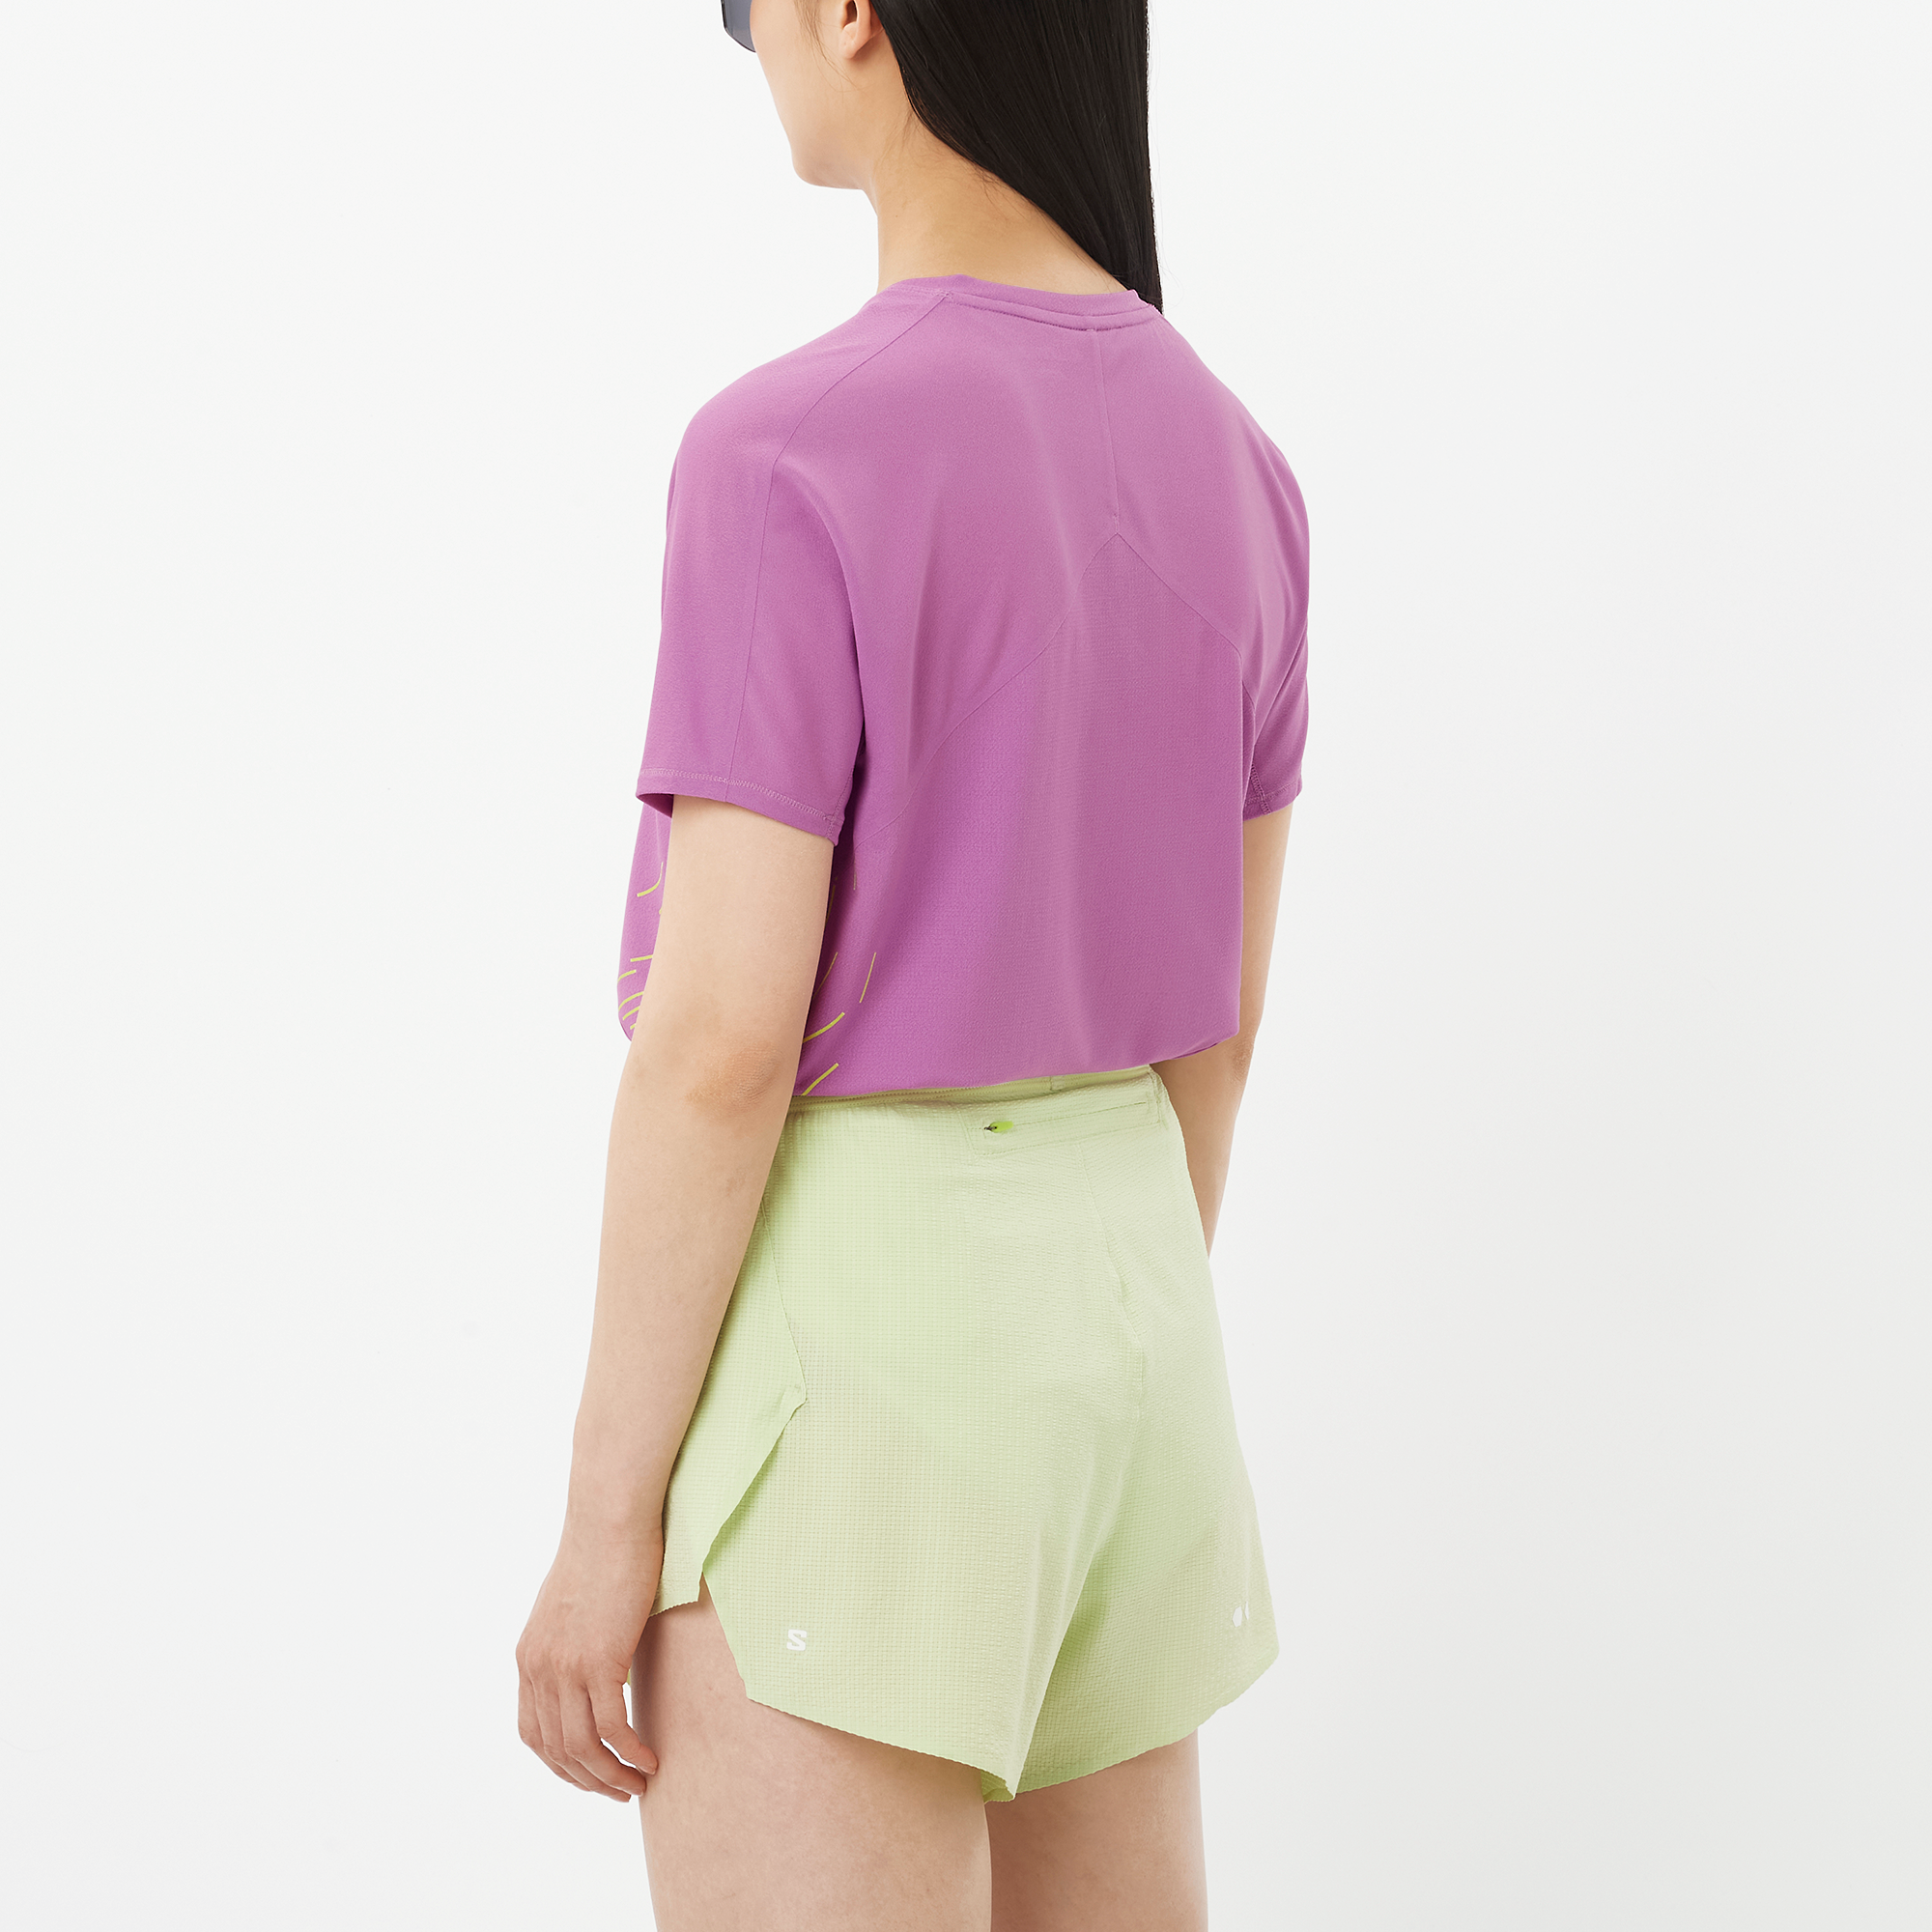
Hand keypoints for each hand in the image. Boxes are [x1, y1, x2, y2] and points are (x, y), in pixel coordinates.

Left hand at [516, 1523, 663, 1800]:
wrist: (610, 1520)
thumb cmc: (603, 1553)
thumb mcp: (572, 1607)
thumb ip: (572, 1642)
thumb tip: (597, 1668)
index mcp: (529, 1656)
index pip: (533, 1733)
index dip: (561, 1765)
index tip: (592, 1775)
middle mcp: (538, 1667)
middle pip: (556, 1750)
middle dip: (589, 1780)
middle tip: (621, 1791)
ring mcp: (565, 1666)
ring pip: (582, 1747)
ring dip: (611, 1776)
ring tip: (639, 1783)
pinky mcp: (598, 1660)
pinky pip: (611, 1728)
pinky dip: (630, 1751)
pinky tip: (649, 1758)